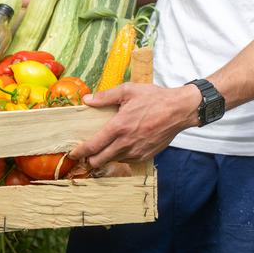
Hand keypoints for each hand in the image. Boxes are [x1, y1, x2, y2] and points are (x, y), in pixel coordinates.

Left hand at [69, 83, 200, 167]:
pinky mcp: (146, 155)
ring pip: (113, 161)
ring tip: (105, 148)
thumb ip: (106, 96)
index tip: (74, 153)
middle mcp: (126, 142)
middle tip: (87, 153)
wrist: (179, 110)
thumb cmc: (154, 98)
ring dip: (106, 157)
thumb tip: (87, 99)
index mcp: (119, 127)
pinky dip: (121, 156)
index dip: (80, 152)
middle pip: (99, 160)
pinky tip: (122, 146)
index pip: (93, 145)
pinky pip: (127, 160)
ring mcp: (137, 151)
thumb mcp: (129, 90)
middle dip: (90, 159)